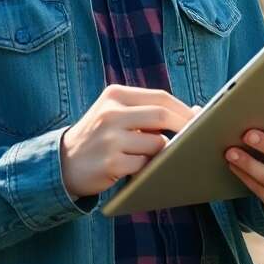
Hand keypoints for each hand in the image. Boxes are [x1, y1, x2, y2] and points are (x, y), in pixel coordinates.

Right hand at [59, 84, 197, 197]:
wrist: (63, 163)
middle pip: (161, 115)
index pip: (159, 97)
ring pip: (156, 143)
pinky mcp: (111, 162)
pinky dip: (146, 168)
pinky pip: (144, 164)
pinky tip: (133, 167)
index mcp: (115, 95)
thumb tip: (196, 110)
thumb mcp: (117, 114)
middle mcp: (111, 113)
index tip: (200, 118)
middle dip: (184, 126)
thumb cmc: (100, 136)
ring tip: (148, 155)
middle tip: (197, 136)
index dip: (183, 108)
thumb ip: (148, 110)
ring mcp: (110, 138)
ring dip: (160, 152)